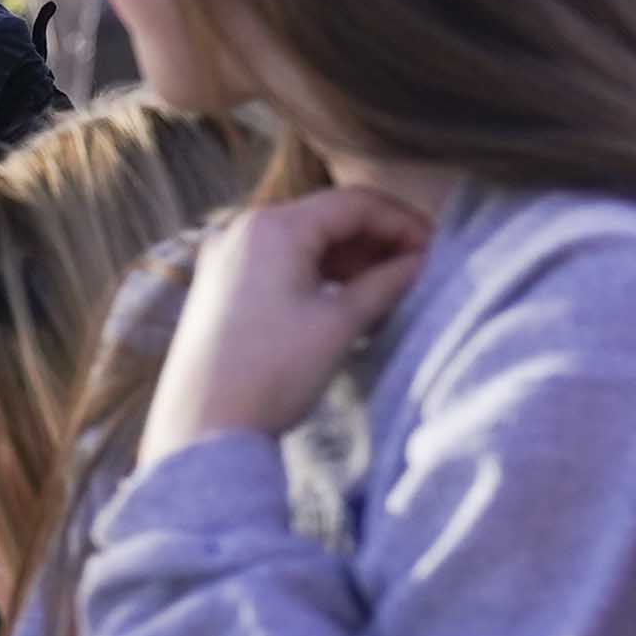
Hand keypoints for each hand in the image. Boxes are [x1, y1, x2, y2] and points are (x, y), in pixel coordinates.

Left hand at [141, 186, 433, 461]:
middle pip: (327, 219)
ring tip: (384, 290)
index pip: (354, 204)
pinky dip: (315, 275)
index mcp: (273, 227)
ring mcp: (224, 259)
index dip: (402, 223)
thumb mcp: (339, 324)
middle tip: (414, 271)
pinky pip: (277, 265)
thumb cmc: (271, 374)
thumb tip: (418, 263)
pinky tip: (343, 301)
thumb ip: (386, 283)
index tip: (433, 250)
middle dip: (376, 242)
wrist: (202, 431)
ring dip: (348, 260)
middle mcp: (242, 231)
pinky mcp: (217, 288)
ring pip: (302, 242)